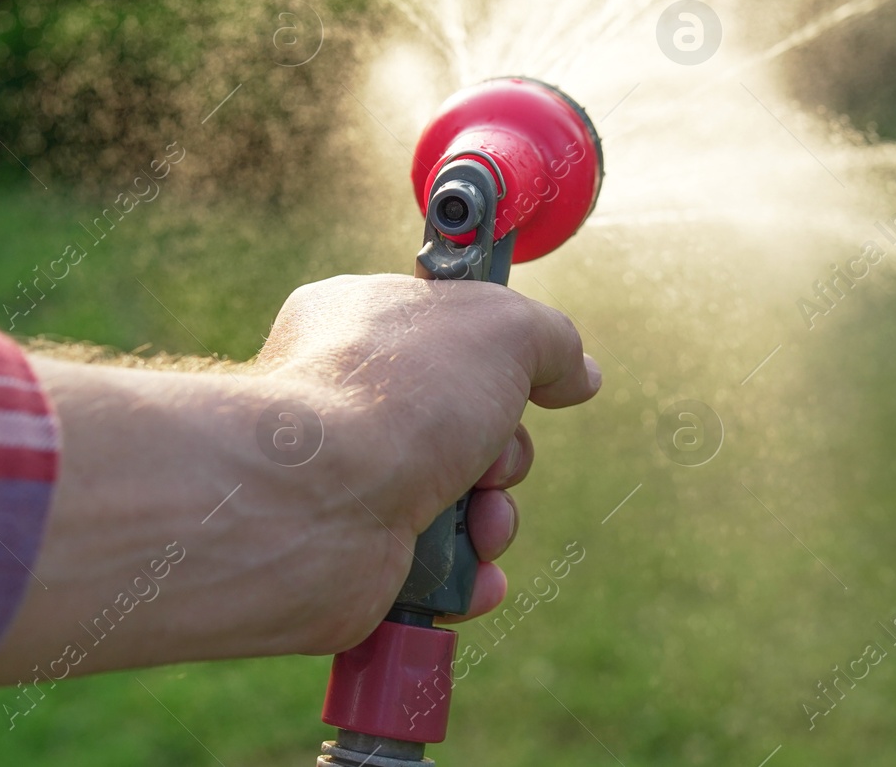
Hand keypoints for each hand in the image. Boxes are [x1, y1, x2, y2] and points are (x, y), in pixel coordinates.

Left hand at [0, 273, 599, 683]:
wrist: (316, 503)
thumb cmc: (398, 395)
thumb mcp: (502, 328)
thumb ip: (550, 338)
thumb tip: (579, 372)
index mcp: (360, 319)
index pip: (443, 327)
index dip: (497, 353)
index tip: (530, 370)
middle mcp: (349, 398)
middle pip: (469, 424)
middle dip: (506, 452)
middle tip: (490, 458)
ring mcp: (350, 479)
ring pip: (461, 500)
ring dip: (495, 518)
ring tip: (481, 524)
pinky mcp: (357, 555)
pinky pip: (439, 568)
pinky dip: (469, 576)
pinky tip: (473, 575)